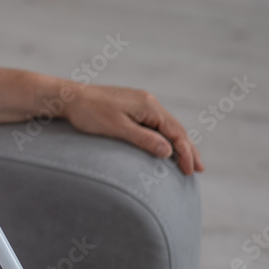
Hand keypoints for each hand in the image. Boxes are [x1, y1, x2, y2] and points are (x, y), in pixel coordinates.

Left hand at [62, 84, 204, 174]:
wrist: (69, 97)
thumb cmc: (89, 113)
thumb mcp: (117, 128)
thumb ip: (143, 139)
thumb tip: (169, 151)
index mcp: (148, 105)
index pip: (175, 132)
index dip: (186, 152)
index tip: (191, 171)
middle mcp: (148, 101)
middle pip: (175, 128)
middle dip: (188, 149)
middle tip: (199, 169)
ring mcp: (140, 102)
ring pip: (166, 125)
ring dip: (178, 143)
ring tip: (188, 161)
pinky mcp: (132, 106)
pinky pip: (155, 123)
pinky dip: (165, 136)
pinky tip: (166, 146)